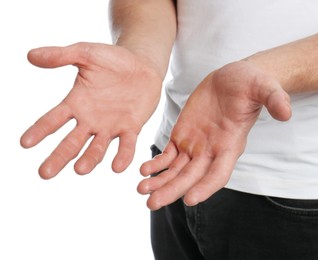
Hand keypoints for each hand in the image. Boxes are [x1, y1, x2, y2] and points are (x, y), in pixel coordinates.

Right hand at [20, 42, 161, 178]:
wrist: (142, 65)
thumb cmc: (113, 60)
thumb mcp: (86, 53)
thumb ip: (61, 56)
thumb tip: (30, 55)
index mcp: (76, 104)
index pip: (53, 120)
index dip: (40, 131)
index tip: (25, 143)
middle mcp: (90, 120)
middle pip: (71, 142)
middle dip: (58, 157)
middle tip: (45, 173)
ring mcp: (111, 126)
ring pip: (97, 148)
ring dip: (89, 159)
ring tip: (80, 169)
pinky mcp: (131, 128)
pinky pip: (126, 144)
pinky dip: (122, 155)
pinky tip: (117, 167)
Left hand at [138, 61, 290, 209]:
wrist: (231, 78)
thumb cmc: (249, 84)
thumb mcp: (264, 87)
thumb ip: (274, 99)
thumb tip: (285, 112)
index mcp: (230, 145)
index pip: (218, 173)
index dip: (205, 187)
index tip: (189, 199)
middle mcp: (211, 151)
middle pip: (190, 178)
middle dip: (172, 191)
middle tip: (152, 204)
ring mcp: (195, 145)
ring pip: (175, 170)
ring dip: (159, 181)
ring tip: (141, 190)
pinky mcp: (182, 136)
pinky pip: (167, 155)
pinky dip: (156, 163)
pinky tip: (143, 170)